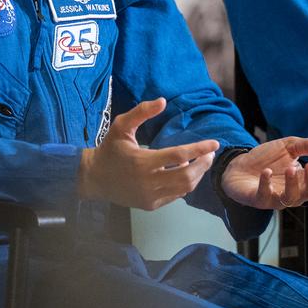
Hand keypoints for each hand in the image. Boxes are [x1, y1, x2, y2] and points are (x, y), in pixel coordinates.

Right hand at [78, 98, 218, 209]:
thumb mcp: (121, 126)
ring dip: (197, 175)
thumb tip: (163, 101)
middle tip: (210, 154)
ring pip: (184, 188)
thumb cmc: (109, 149)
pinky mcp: (151, 205)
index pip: (179, 156)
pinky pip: (175, 196)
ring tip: (201, 162)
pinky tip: (186, 174)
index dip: (199, 149)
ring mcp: (150, 196)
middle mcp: (148, 182)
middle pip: (187, 176)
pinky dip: (185, 185)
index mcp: (143, 162)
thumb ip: (141, 112)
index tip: (214, 143)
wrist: (94, 178)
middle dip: (203, 164)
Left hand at [220, 137, 307, 209]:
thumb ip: (304, 145)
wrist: (239, 167)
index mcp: (301, 180)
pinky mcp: (259, 199)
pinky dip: (267, 183)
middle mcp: (292, 192)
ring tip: (290, 168)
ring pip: (291, 198)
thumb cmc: (266, 160)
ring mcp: (276, 198)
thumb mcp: (287, 147)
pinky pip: (265, 196)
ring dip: (293, 184)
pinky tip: (267, 171)